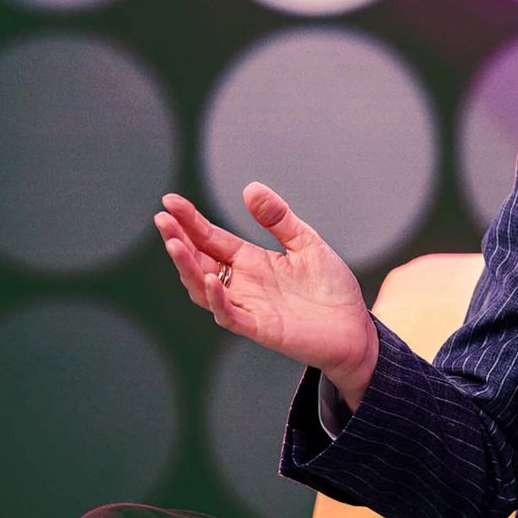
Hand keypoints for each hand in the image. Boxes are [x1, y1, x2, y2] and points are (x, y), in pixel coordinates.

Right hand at [153, 182, 376, 406]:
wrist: (355, 329)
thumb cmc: (331, 289)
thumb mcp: (306, 244)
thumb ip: (279, 219)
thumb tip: (249, 188)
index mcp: (251, 261)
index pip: (211, 238)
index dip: (190, 220)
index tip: (169, 200)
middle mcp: (243, 284)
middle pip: (199, 261)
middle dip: (179, 240)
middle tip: (162, 218)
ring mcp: (248, 307)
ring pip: (204, 289)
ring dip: (188, 267)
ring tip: (174, 243)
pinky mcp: (260, 328)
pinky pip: (230, 315)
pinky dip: (217, 298)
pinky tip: (211, 278)